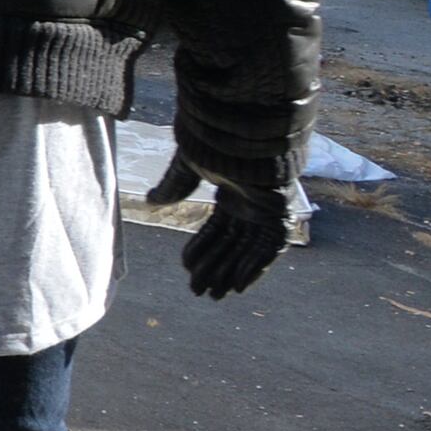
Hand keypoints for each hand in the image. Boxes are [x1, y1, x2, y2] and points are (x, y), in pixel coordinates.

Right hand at [146, 156, 288, 297]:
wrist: (244, 135)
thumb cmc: (216, 144)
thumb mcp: (187, 167)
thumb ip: (173, 187)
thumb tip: (150, 200)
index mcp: (231, 195)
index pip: (215, 230)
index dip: (201, 250)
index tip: (187, 268)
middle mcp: (249, 207)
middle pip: (231, 246)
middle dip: (215, 269)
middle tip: (200, 291)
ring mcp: (266, 213)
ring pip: (247, 251)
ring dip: (232, 274)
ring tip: (216, 295)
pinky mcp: (279, 217)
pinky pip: (269, 249)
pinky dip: (255, 268)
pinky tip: (239, 285)